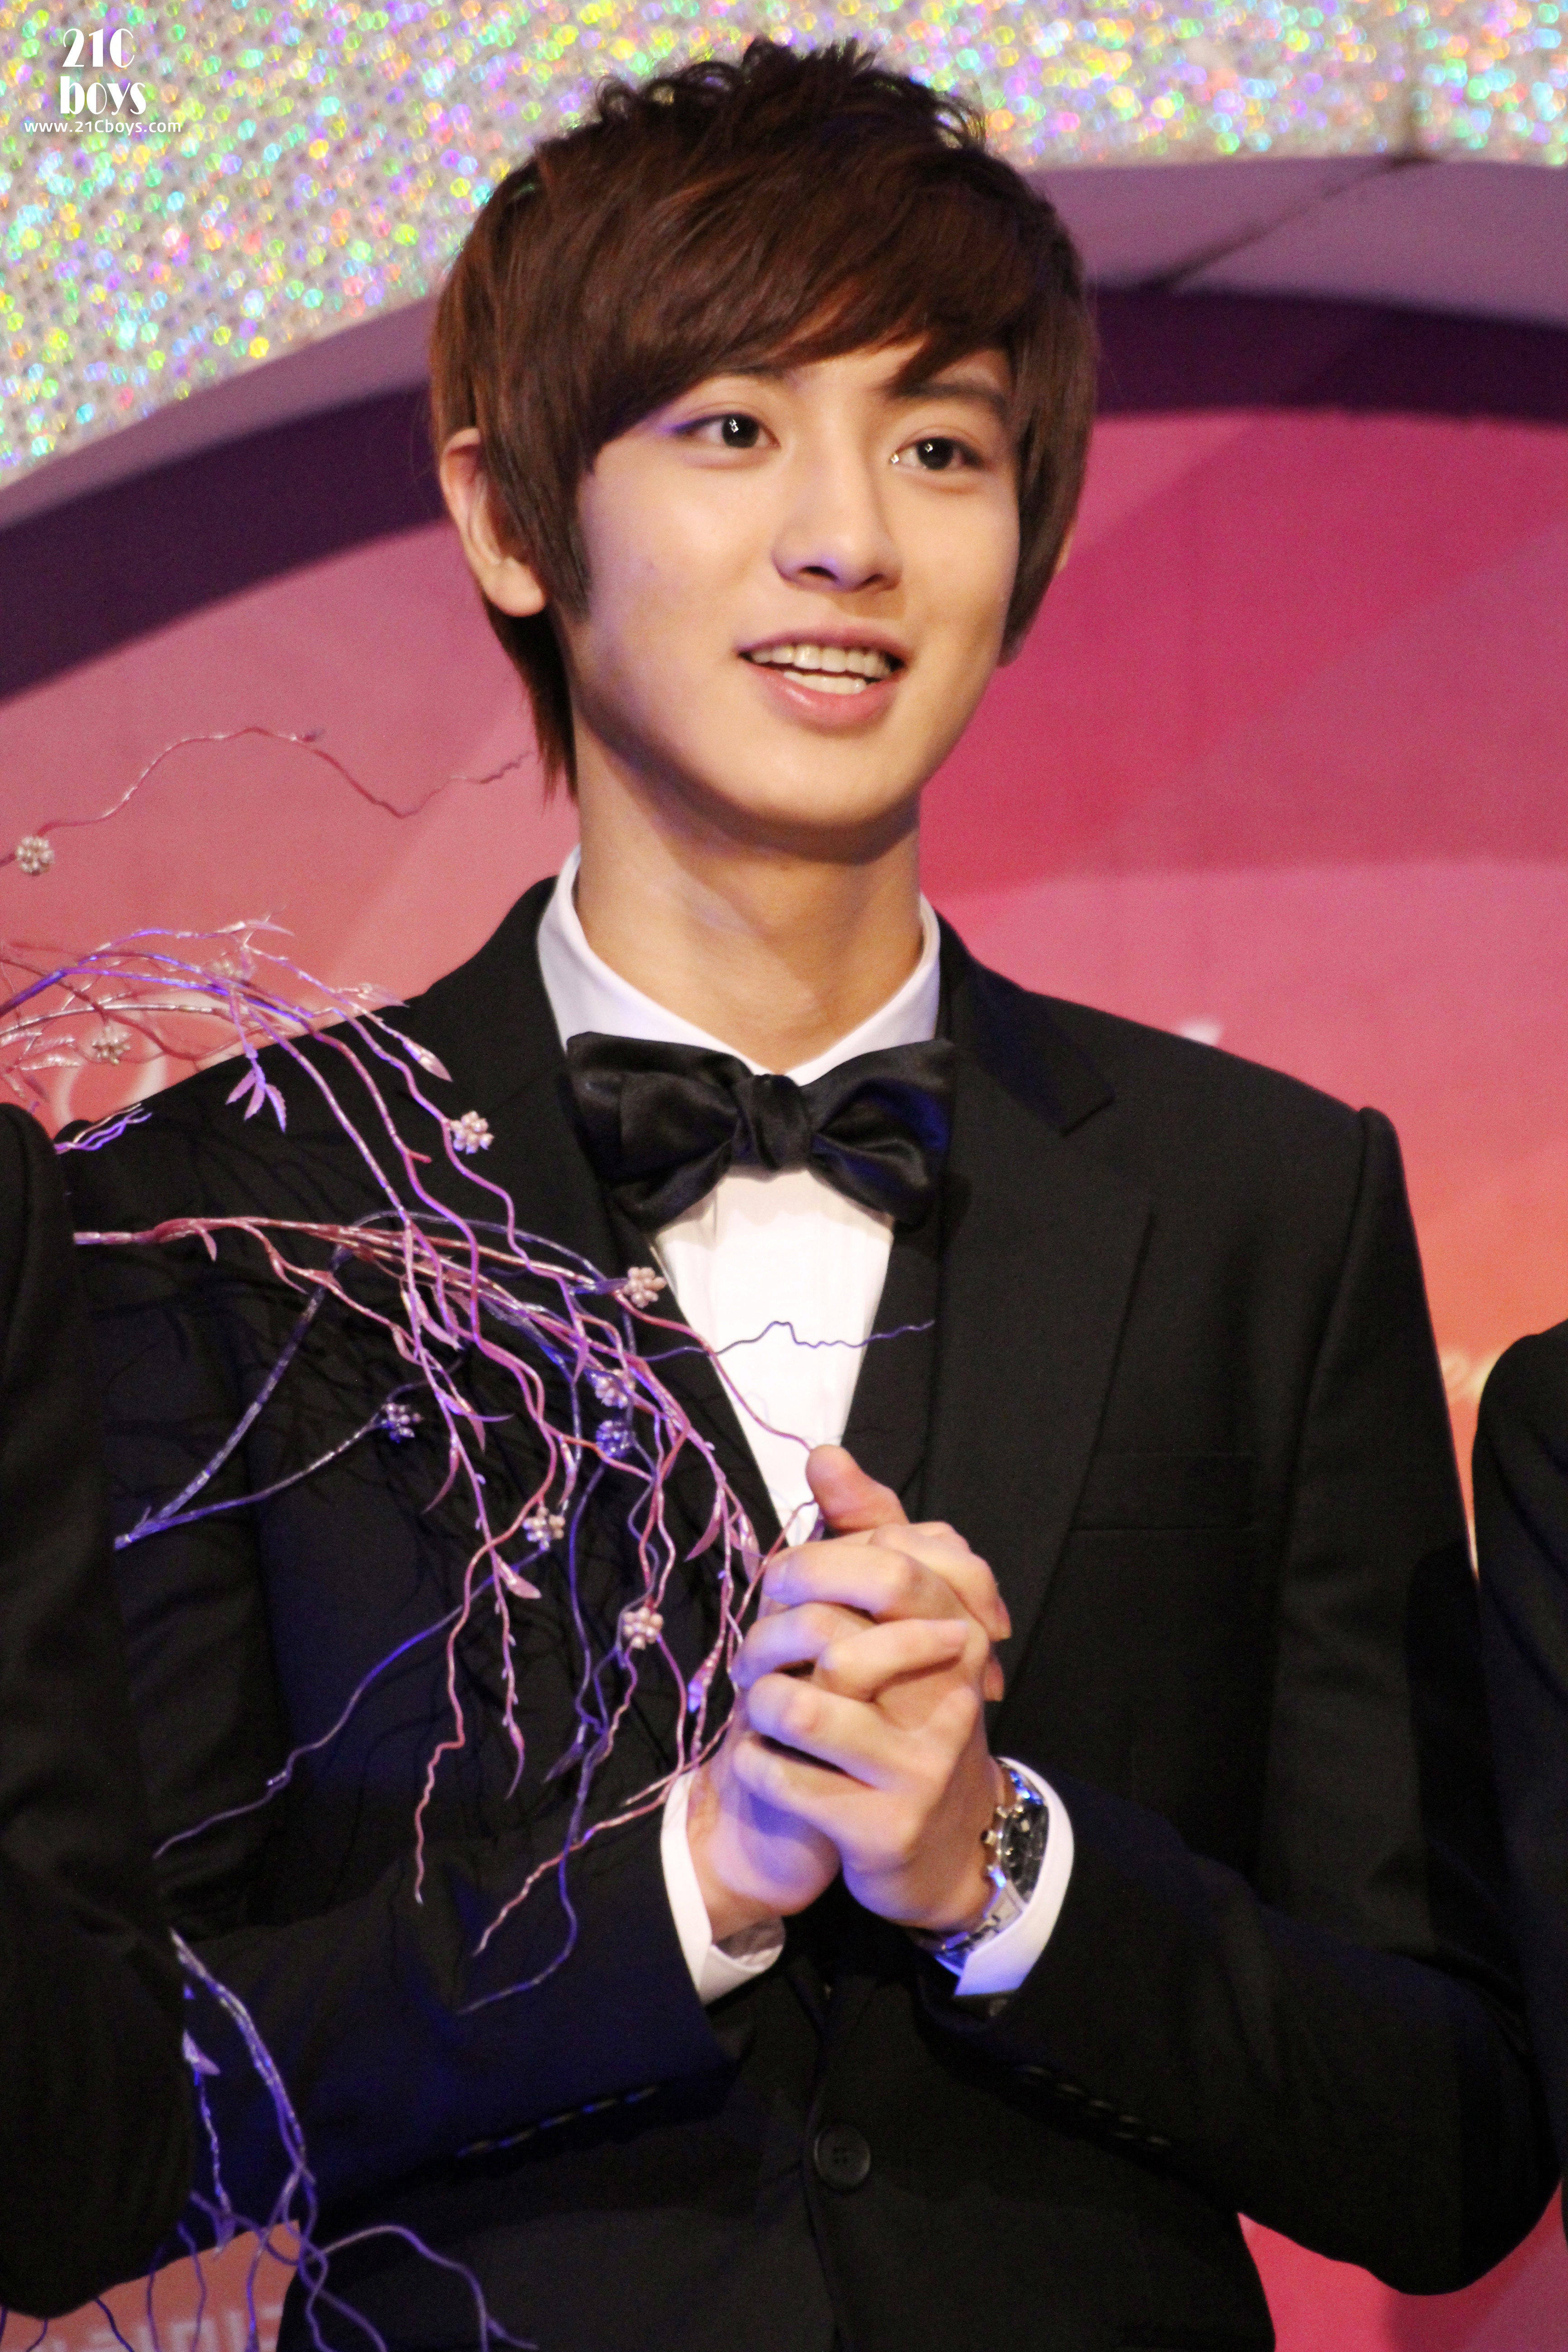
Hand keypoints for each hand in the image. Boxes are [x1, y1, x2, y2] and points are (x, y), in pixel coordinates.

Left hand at [727, 1445, 1011, 1933]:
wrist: (940, 1843)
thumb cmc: (906, 1711)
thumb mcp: (898, 1620)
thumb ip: (868, 1531)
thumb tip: (825, 1452)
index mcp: (959, 1634)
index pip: (887, 1566)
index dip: (815, 1568)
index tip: (783, 1586)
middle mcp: (953, 1694)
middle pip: (837, 1637)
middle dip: (776, 1637)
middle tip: (761, 1650)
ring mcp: (921, 1765)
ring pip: (799, 1710)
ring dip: (758, 1707)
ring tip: (760, 1710)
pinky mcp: (885, 1826)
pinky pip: (787, 1779)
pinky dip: (757, 1765)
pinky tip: (764, 1760)